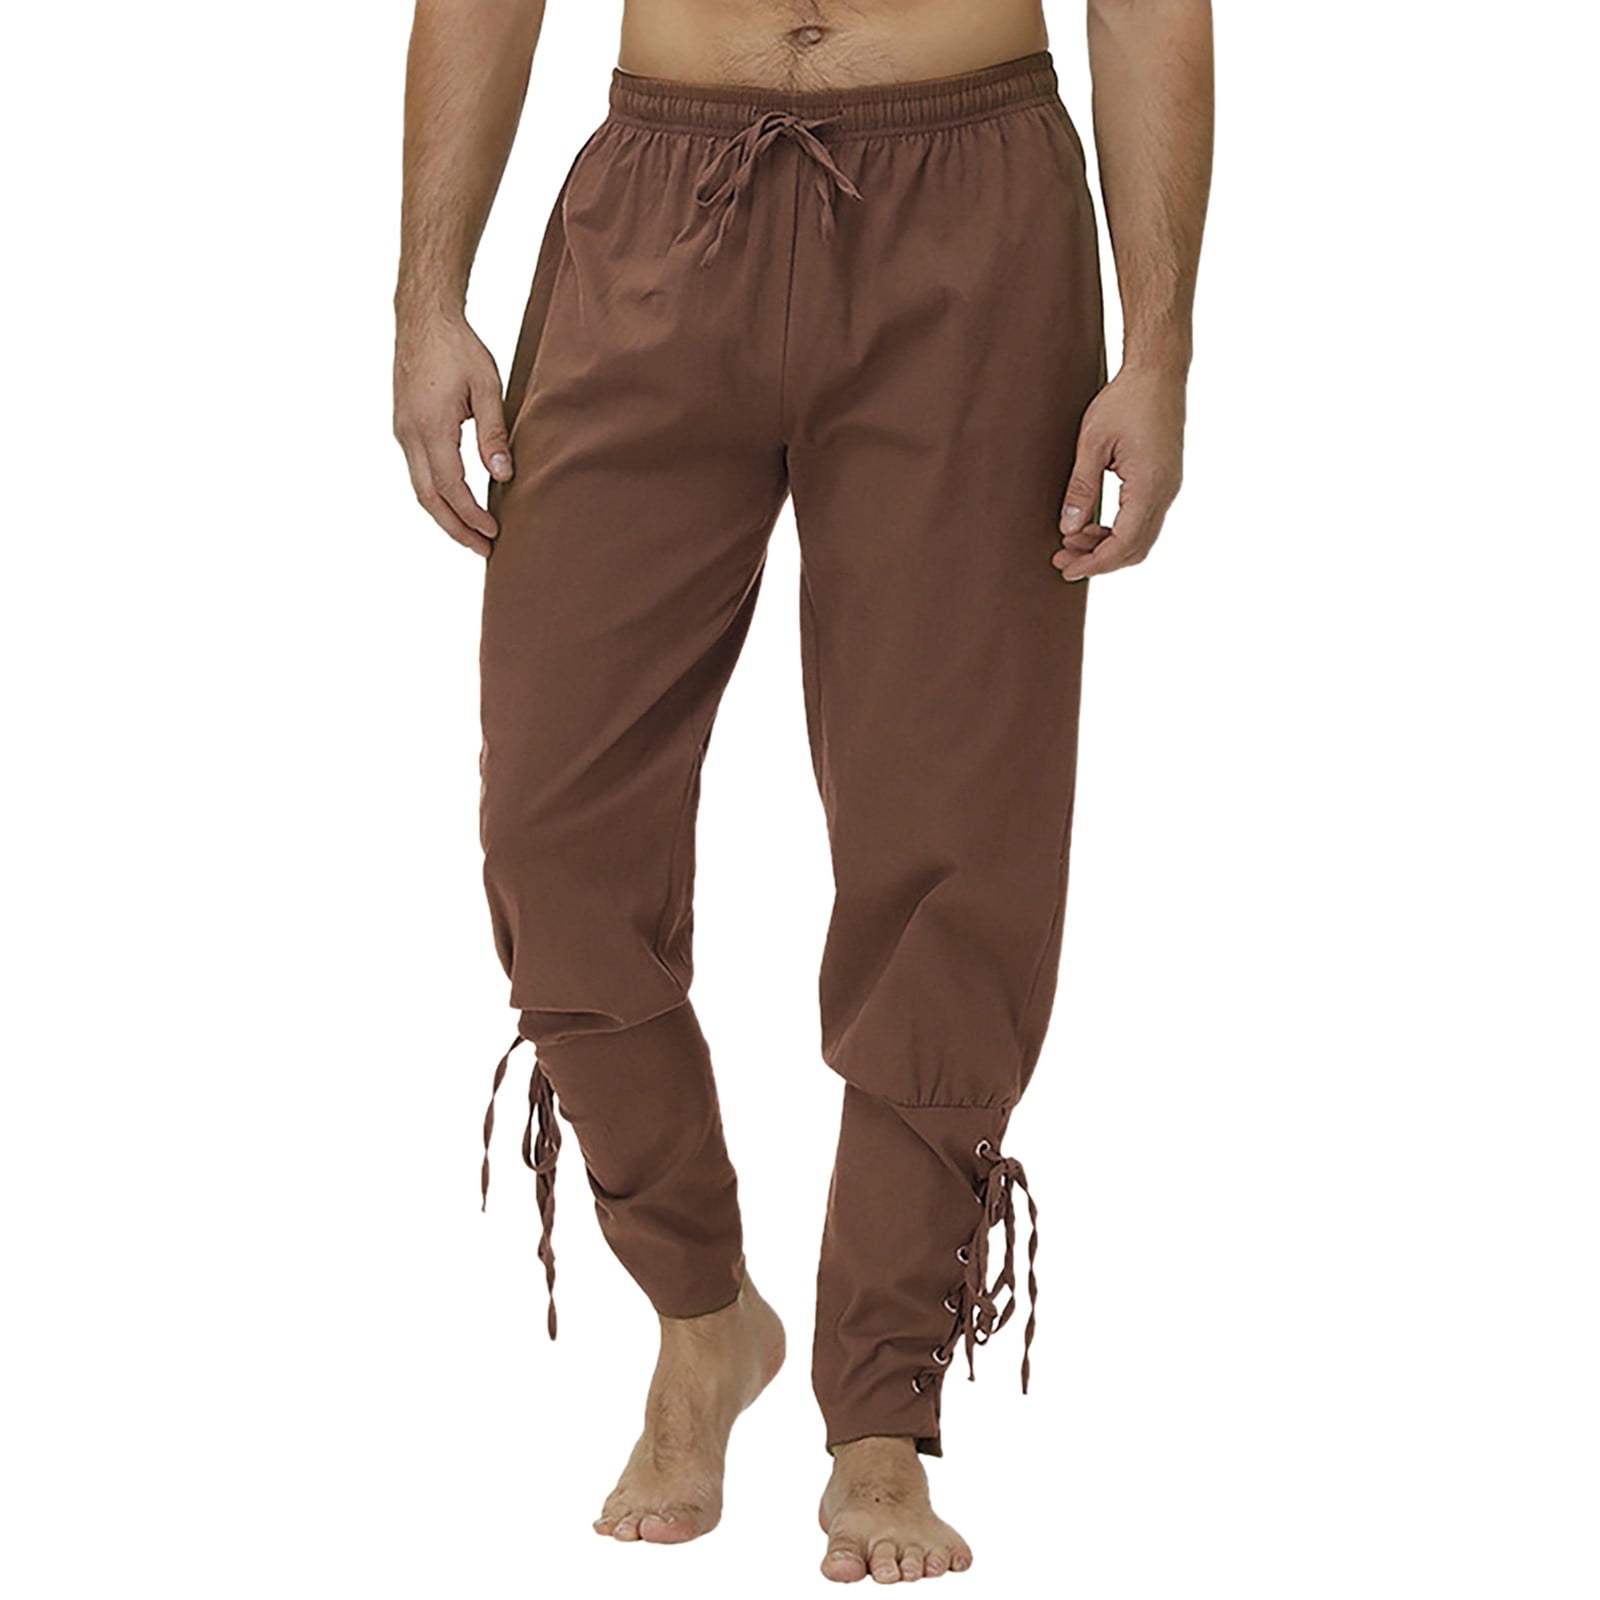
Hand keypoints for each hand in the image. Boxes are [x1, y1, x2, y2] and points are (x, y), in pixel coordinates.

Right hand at [393, 314, 512, 555]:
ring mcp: (402, 432)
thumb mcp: (488, 387)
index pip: (451, 487)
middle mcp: (409, 435)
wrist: (423, 319)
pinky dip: (436, 495)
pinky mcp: (403, 427)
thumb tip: (503, 475)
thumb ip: (494, 432)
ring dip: (444, 516)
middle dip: (456, 529)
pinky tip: (456, 502)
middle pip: (429, 499)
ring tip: (471, 535)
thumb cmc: (458, 348)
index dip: (472, 515)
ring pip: (420, 489)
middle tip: (483, 550)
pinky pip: (418, 473)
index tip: (494, 532)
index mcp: (431, 427)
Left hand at [1054, 366, 1186, 581]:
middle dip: (1098, 560)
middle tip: (1062, 559)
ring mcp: (1168, 487)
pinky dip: (1118, 531)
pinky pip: (1143, 520)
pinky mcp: (1164, 481)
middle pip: (1134, 549)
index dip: (1094, 563)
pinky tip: (1091, 525)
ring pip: (1140, 537)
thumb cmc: (1125, 400)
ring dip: (1107, 546)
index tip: (1066, 569)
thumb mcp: (1092, 443)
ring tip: (1071, 541)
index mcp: (1150, 486)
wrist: (1158, 372)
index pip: (1123, 544)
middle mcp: (1165, 492)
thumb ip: (1081, 488)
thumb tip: (1067, 528)